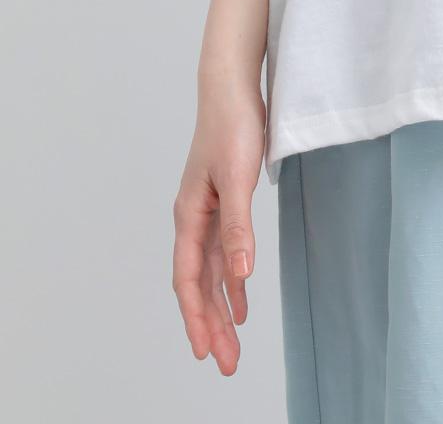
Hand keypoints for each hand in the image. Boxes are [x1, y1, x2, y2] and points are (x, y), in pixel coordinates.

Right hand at [171, 82, 265, 374]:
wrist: (233, 89)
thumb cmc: (233, 127)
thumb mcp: (238, 178)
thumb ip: (239, 227)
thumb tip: (241, 275)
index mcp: (190, 216)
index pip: (190, 280)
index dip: (197, 317)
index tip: (206, 352)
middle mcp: (194, 219)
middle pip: (199, 284)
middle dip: (211, 325)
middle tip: (225, 364)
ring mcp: (209, 212)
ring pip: (213, 272)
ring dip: (222, 307)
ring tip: (234, 343)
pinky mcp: (226, 202)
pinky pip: (225, 253)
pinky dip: (233, 278)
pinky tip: (242, 297)